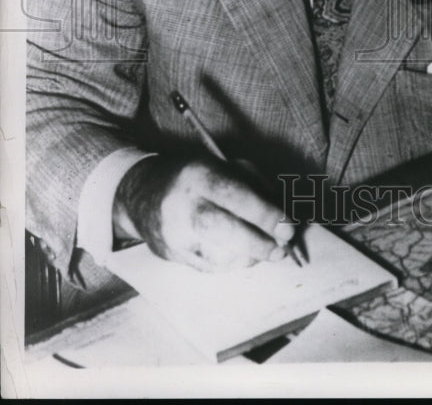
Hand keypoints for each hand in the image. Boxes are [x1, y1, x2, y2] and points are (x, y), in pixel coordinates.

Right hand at [113, 156, 293, 271]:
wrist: (142, 195)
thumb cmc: (196, 177)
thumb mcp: (224, 165)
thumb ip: (255, 185)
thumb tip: (282, 214)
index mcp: (199, 175)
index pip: (235, 197)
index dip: (265, 215)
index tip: (288, 228)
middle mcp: (183, 205)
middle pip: (224, 230)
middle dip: (259, 244)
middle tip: (282, 250)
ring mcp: (174, 234)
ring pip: (219, 255)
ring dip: (250, 257)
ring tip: (264, 250)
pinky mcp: (171, 256)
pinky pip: (211, 267)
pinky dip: (233, 262)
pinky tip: (241, 252)